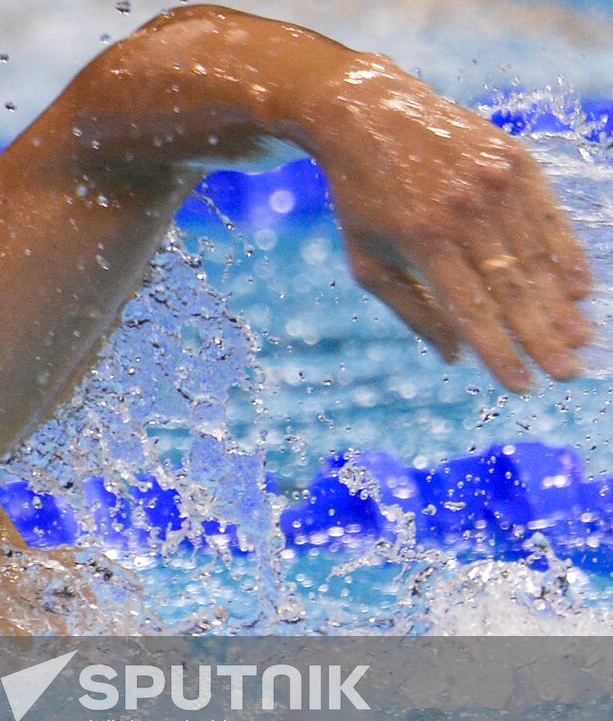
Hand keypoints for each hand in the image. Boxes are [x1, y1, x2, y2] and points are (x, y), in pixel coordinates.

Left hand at [316, 58, 592, 391]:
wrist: (366, 113)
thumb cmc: (361, 198)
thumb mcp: (367, 259)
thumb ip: (411, 308)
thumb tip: (455, 356)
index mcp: (424, 241)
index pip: (473, 310)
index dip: (500, 352)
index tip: (522, 386)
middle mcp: (464, 211)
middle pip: (514, 288)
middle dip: (543, 337)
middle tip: (567, 373)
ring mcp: (493, 181)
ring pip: (537, 255)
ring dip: (561, 303)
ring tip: (580, 338)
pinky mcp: (513, 158)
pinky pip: (548, 215)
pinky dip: (565, 254)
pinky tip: (579, 288)